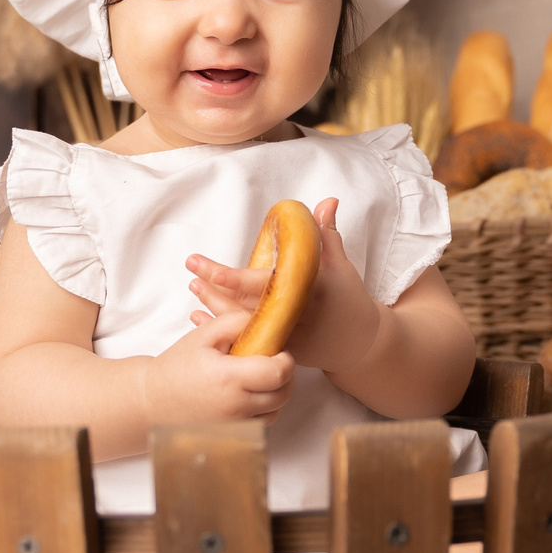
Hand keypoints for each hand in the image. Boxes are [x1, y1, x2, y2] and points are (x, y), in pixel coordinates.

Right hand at [139, 310, 296, 425]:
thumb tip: (262, 321)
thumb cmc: (176, 367)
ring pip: (276, 410)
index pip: (278, 372)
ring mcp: (235, 425)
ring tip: (257, 378)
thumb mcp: (202, 336)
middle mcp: (235, 406)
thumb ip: (234, 322)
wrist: (153, 400)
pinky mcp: (233, 435)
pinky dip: (263, 409)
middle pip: (283, 393)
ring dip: (275, 393)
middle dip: (283, 375)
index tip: (278, 351)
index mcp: (229, 378)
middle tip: (270, 361)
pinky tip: (248, 394)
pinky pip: (262, 423)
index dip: (285, 359)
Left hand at [186, 198, 382, 378]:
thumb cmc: (347, 297)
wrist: (359, 342)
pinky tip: (199, 316)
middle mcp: (292, 316)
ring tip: (192, 286)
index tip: (213, 273)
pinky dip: (222, 329)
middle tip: (192, 269)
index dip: (238, 281)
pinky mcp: (279, 351)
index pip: (266, 286)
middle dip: (215, 289)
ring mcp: (284, 337)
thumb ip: (327, 234)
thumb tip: (327, 201)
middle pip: (246, 304)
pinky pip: (244, 341)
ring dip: (213, 306)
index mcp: (305, 292)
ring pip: (242, 324)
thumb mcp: (340, 264)